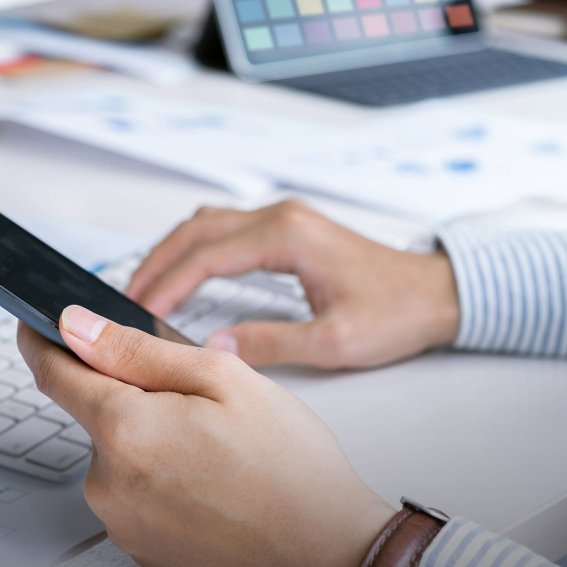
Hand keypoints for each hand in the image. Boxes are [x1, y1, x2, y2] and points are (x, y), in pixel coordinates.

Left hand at [19, 310, 393, 566]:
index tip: (37, 322)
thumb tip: (75, 325)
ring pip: (118, 452)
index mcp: (125, 431)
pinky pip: (134, 490)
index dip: (42, 339)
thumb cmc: (293, 470)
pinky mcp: (137, 545)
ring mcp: (121, 520)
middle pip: (96, 413)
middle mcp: (109, 483)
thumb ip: (136, 349)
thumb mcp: (222, 378)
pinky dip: (161, 475)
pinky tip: (211, 481)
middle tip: (201, 403)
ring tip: (217, 450)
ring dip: (150, 437)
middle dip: (133, 395)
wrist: (330, 553)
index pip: (52, 371)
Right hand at [126, 200, 458, 368]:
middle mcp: (280, 217)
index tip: (139, 311)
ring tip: (146, 287)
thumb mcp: (334, 341)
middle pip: (196, 230)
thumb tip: (217, 348)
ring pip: (206, 224)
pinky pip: (224, 229)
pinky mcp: (286, 229)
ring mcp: (283, 219)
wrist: (440, 293)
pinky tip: (183, 274)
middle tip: (126, 300)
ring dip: (172, 253)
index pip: (206, 256)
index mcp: (287, 236)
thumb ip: (271, 343)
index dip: (166, 284)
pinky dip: (194, 250)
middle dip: (156, 264)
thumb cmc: (398, 312)